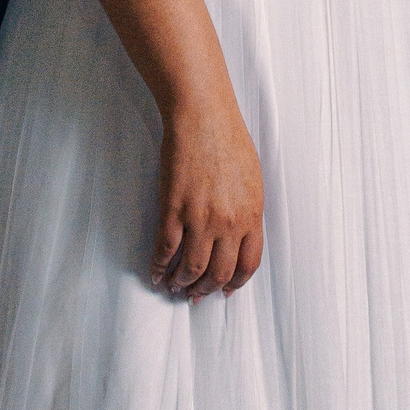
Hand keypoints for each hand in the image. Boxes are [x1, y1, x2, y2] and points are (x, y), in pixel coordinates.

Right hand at [152, 95, 263, 299]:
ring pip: (192, 268)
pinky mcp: (174, 208)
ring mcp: (200, 217)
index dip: (235, 283)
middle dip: (206, 289)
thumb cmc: (229, 138)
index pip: (248, 264)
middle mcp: (228, 222)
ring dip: (182, 284)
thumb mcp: (252, 178)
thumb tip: (238, 235)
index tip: (225, 291)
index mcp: (252, 213)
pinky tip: (156, 273)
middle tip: (196, 295)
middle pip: (219, 273)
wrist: (203, 115)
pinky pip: (166, 249)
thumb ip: (248, 210)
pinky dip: (159, 266)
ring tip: (175, 287)